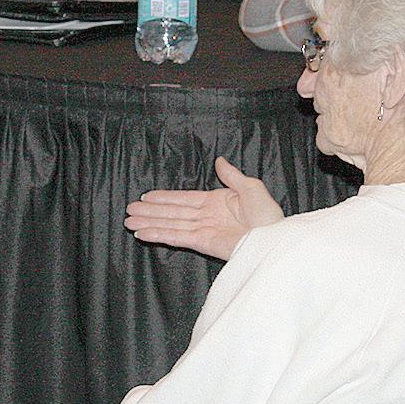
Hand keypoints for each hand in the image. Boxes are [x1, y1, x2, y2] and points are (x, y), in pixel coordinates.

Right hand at [125, 157, 284, 260]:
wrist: (275, 237)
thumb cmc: (268, 215)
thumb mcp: (250, 187)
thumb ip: (231, 175)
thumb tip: (219, 160)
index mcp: (216, 203)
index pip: (183, 199)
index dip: (164, 198)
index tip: (146, 196)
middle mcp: (206, 217)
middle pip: (172, 212)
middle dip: (150, 211)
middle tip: (129, 210)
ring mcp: (203, 230)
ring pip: (170, 224)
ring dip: (149, 223)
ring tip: (129, 222)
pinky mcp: (203, 243)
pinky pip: (177, 237)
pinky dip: (159, 234)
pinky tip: (144, 232)